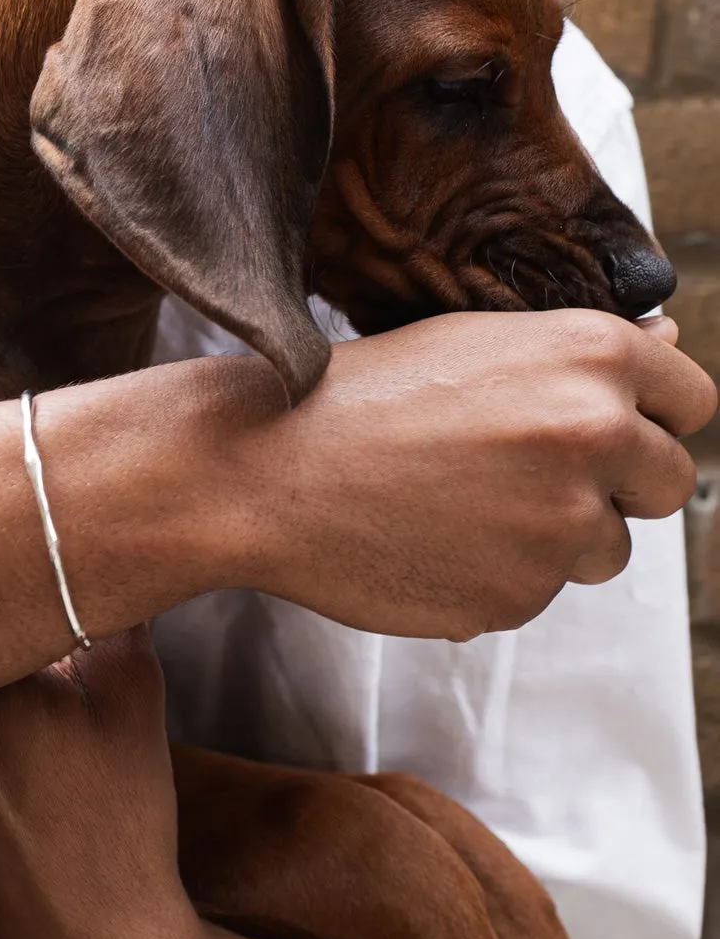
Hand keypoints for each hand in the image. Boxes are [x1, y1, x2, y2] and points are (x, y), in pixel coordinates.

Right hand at [206, 308, 714, 639]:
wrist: (263, 467)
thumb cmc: (353, 396)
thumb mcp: (467, 343)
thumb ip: (577, 356)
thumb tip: (668, 344)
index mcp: (587, 356)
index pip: (692, 401)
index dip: (646, 420)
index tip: (604, 431)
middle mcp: (592, 434)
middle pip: (667, 481)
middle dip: (612, 486)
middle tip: (516, 474)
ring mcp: (560, 522)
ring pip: (605, 547)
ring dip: (552, 538)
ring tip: (454, 505)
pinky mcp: (520, 595)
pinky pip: (536, 591)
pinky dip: (494, 575)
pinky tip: (427, 539)